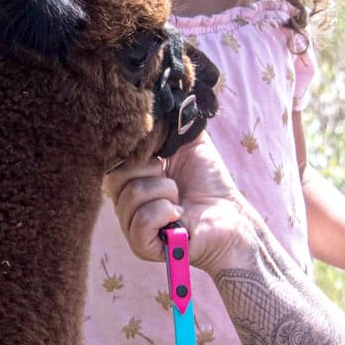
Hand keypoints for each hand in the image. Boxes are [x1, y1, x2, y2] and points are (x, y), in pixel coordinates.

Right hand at [103, 135, 260, 273]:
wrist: (231, 216)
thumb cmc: (210, 183)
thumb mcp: (190, 143)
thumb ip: (172, 123)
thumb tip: (159, 98)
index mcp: (131, 179)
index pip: (113, 160)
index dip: (136, 151)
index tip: (159, 153)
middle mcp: (125, 203)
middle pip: (117, 176)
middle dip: (154, 171)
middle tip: (173, 179)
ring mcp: (131, 226)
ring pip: (133, 195)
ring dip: (166, 192)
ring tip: (180, 199)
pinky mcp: (142, 246)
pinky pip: (142, 220)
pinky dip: (166, 212)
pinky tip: (180, 216)